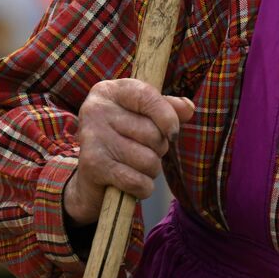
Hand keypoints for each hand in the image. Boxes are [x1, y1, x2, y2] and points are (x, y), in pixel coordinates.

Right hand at [63, 79, 195, 226]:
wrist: (90, 175)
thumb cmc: (124, 138)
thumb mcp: (144, 115)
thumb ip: (169, 107)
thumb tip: (188, 108)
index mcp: (110, 91)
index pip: (147, 96)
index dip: (168, 117)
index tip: (173, 133)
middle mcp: (96, 109)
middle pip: (153, 133)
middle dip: (158, 149)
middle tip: (143, 151)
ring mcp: (92, 137)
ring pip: (148, 160)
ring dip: (151, 170)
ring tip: (134, 166)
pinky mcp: (92, 165)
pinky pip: (137, 181)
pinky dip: (143, 187)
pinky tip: (132, 182)